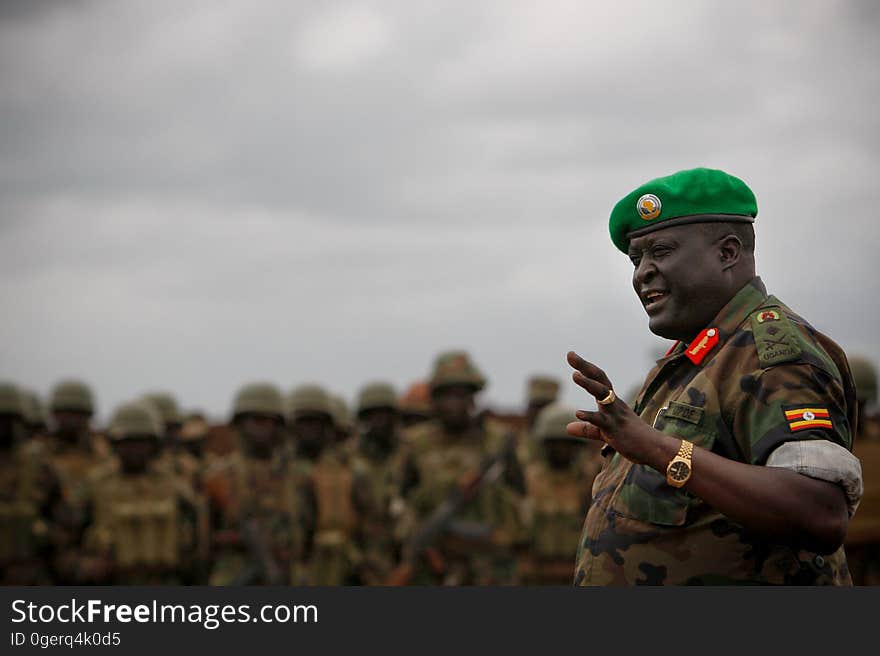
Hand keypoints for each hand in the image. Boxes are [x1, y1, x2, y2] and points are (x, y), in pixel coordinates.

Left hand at [564, 351, 670, 465]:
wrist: (654, 449)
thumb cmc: (632, 439)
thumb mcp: (605, 433)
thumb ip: (587, 429)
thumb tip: (568, 428)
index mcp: (612, 401)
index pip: (598, 379)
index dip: (585, 367)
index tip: (571, 354)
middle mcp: (614, 403)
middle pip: (599, 379)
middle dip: (585, 366)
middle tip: (570, 354)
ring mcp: (615, 415)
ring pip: (602, 395)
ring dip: (589, 384)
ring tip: (575, 375)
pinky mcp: (615, 429)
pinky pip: (601, 421)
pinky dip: (590, 416)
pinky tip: (578, 412)